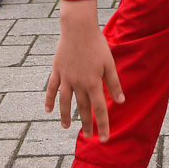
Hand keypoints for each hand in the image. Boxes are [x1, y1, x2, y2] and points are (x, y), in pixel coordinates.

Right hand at [45, 0, 122, 140]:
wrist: (78, 28)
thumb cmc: (97, 44)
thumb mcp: (109, 63)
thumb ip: (114, 83)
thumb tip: (121, 102)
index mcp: (93, 83)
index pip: (100, 109)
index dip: (103, 125)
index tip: (104, 139)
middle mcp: (78, 84)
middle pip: (83, 108)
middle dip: (87, 124)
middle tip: (89, 137)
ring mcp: (65, 78)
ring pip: (65, 102)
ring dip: (66, 116)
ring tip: (67, 127)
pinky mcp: (57, 71)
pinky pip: (51, 88)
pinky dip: (49, 100)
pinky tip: (48, 110)